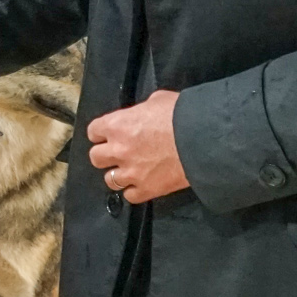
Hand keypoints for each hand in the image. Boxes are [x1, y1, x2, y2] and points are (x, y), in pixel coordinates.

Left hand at [87, 90, 188, 204]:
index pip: (93, 131)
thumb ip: (144, 109)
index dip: (100, 133)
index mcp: (117, 125)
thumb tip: (145, 113)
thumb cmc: (181, 114)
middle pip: (96, 157)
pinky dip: (134, 191)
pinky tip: (142, 185)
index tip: (107, 135)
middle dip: (105, 155)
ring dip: (118, 175)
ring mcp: (131, 172)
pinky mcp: (146, 189)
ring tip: (130, 172)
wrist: (203, 140)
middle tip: (118, 153)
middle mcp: (118, 150)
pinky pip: (129, 196)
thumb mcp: (159, 100)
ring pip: (109, 180)